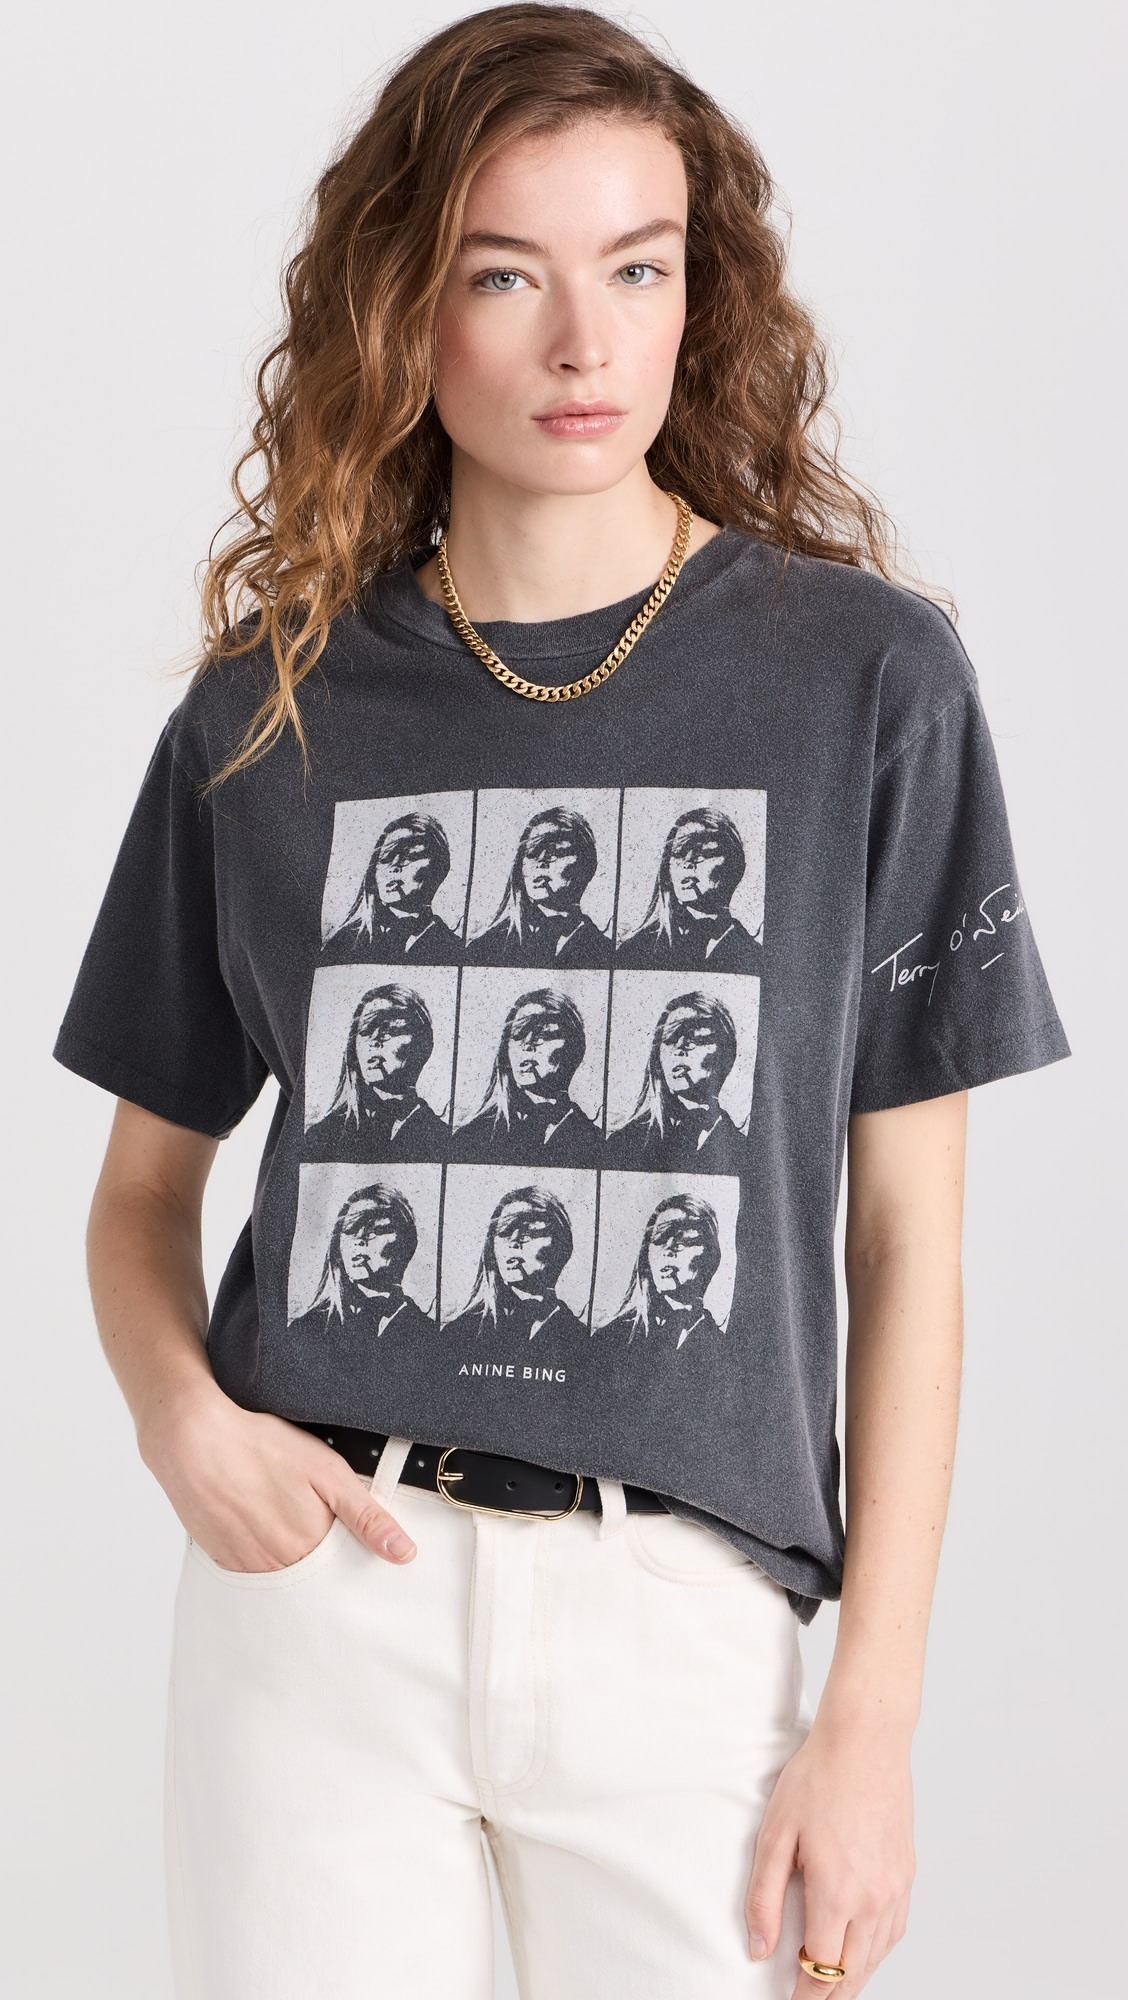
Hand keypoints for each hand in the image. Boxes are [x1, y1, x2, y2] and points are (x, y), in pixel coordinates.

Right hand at [139, 1384, 416, 1568]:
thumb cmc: (259, 1447)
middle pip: (314, 1580)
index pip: (345, 1574)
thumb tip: (403, 1553)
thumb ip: (367, 1517)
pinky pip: (254, 1571)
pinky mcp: (223, 1560)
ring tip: (286, 1516)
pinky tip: (262, 1522)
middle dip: (324, 1560)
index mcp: (310, 1549)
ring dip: (294, 1559)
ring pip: (284, 1576)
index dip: (356, 1559)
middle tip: (314, 1520)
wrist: (192, 1440)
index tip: (358, 1547)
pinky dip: (264, 1555)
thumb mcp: (328, 1472)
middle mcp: (278, 1568)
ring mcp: (247, 1567)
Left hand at [744, 1711, 915, 1995]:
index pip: (820, 1967)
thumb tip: (760, 1950)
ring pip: (877, 1957)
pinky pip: (894, 1931)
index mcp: (837, 1893)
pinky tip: (861, 1950)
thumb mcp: (775, 1835)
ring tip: (830, 1984)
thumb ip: (764, 1898)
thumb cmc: (817, 1778)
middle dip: (827, 1992)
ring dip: (853, 1977)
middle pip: (852, 1972)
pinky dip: (876, 1951)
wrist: (866, 1740)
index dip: (802, 1992)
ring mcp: (895, 1888)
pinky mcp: (906, 1874)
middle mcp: (873, 1899)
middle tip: (806, 1998)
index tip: (788, 1999)